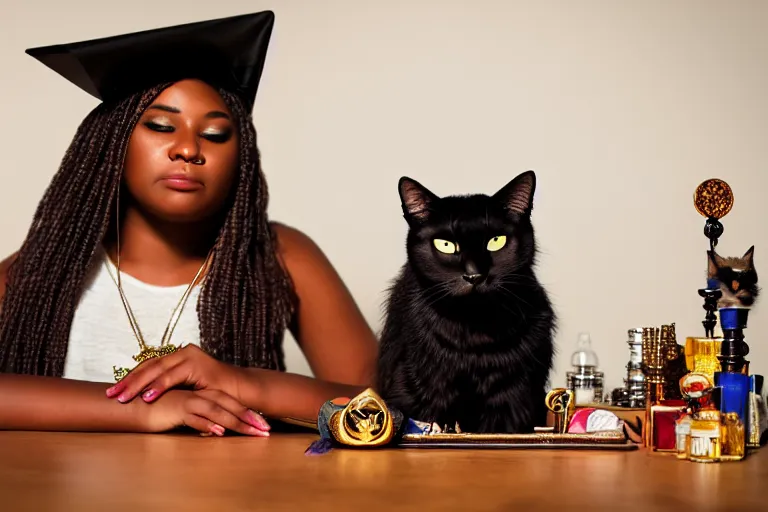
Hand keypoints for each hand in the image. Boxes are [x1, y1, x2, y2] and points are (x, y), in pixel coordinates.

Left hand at [106, 344, 243, 404]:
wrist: (242, 393)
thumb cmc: (216, 395)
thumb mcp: (187, 391)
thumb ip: (170, 391)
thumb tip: (143, 400)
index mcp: (178, 357)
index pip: (149, 366)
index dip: (130, 378)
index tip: (113, 391)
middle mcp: (183, 352)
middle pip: (149, 366)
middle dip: (128, 381)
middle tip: (111, 394)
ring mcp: (190, 356)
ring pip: (157, 370)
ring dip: (138, 385)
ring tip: (123, 397)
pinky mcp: (198, 364)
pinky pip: (173, 376)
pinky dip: (158, 387)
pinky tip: (146, 397)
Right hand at [143, 388, 269, 436]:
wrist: (135, 404)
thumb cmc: (159, 411)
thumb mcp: (186, 416)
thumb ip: (201, 420)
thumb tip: (215, 430)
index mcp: (204, 394)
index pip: (231, 404)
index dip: (248, 415)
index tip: (263, 428)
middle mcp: (200, 394)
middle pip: (230, 406)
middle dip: (249, 419)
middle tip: (266, 432)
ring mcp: (190, 398)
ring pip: (218, 410)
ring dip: (236, 423)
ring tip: (252, 433)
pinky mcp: (177, 406)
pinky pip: (196, 415)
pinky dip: (208, 424)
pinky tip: (219, 432)